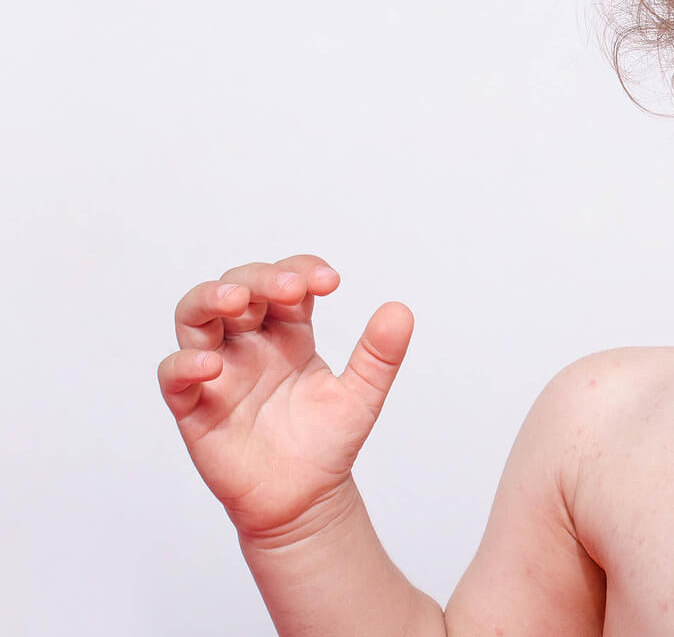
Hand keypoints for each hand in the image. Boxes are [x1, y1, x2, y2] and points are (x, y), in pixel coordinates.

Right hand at [157, 254, 413, 541]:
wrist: (305, 501)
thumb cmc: (326, 444)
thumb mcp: (361, 396)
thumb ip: (379, 355)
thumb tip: (401, 310)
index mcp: (289, 335)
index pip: (286, 284)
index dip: (301, 271)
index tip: (330, 282)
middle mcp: (250, 345)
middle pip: (238, 288)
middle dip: (259, 278)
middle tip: (290, 289)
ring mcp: (219, 373)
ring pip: (195, 318)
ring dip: (209, 300)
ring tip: (235, 300)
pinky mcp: (195, 408)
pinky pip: (174, 377)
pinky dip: (184, 364)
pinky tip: (211, 365)